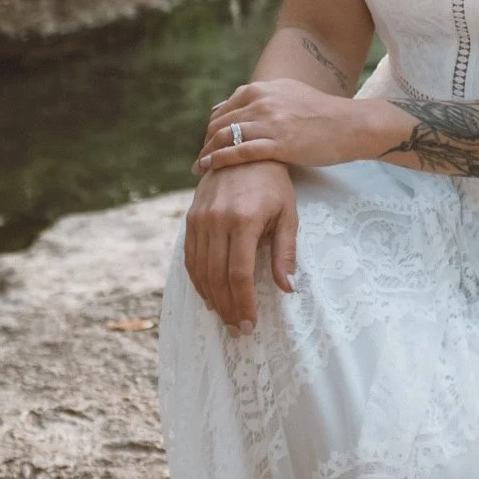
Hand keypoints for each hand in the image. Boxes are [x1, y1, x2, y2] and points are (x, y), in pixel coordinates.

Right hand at [183, 160, 296, 333]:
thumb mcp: (288, 214)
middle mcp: (217, 220)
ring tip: (225, 317)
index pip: (239, 274)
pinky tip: (209, 295)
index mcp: (243, 220)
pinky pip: (190, 257)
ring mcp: (200, 219)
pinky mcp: (190, 217)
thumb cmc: (274, 183)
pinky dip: (198, 280)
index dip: (243, 303)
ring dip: (211, 299)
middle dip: (227, 308)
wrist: (244, 149)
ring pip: (200, 270)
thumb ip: (285, 252)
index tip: (250, 324)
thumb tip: (287, 288)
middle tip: (237, 329)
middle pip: (217, 277)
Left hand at [193, 77, 379, 174]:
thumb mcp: (287, 94)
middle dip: (207, 142)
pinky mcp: (279, 144)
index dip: (212, 129)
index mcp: (262, 89)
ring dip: (207, 153)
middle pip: (219, 123)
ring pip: (225, 137)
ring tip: (200, 167)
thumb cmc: (321, 113)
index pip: (224, 109)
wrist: (350, 125)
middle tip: (202, 159)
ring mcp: (270, 123)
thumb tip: (230, 107)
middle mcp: (262, 102)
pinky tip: (209, 168)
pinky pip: (240, 152)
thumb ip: (259, 99)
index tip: (209, 143)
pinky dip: (219, 160)